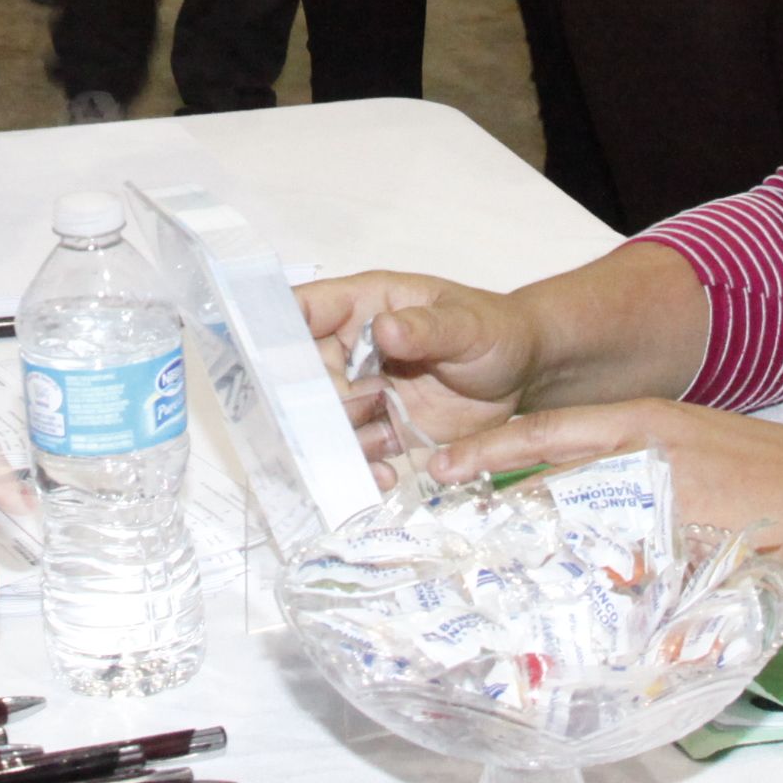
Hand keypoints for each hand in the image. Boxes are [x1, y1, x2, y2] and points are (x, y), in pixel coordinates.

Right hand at [297, 271, 546, 464]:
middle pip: (304, 374)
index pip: (303, 309)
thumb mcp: (467, 325)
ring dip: (334, 441)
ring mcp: (365, 390)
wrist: (523, 374)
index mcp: (363, 306)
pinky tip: (381, 476)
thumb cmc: (493, 330)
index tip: (259, 360)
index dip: (273, 329)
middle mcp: (352, 349)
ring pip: (327, 418)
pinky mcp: (382, 427)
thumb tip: (386, 328)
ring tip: (361, 456)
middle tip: (324, 426)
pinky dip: (362, 466)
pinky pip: (357, 448)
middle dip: (306, 403)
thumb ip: (428, 327)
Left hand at [420, 398, 782, 586]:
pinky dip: (598, 590)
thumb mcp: (683, 443)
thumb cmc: (756, 467)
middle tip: (447, 528)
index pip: (546, 431)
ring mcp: (665, 500)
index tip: (440, 467)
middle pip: (551, 480)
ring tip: (494, 576)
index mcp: (640, 419)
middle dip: (499, 506)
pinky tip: (571, 610)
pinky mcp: (688, 545)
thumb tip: (565, 492)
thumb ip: (626, 461)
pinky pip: (627, 573)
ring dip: (540, 552)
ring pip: (581, 527)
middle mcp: (644, 453)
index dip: (491, 451)